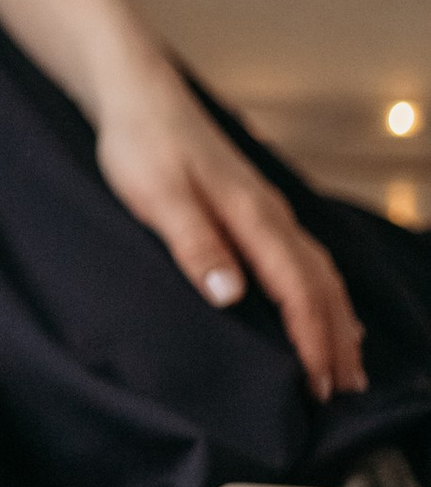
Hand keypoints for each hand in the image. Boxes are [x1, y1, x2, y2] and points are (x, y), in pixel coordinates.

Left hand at [95, 72, 364, 401]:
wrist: (138, 94)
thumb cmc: (142, 144)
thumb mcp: (158, 197)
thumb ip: (195, 243)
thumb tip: (230, 294)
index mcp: (253, 218)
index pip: (298, 290)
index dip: (312, 340)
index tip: (320, 385)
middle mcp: (272, 215)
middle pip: (321, 286)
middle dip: (337, 340)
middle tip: (348, 393)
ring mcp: (267, 210)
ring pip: (319, 272)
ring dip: (338, 319)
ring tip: (349, 363)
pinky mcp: (255, 207)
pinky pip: (305, 258)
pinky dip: (324, 291)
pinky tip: (323, 305)